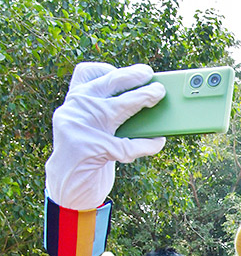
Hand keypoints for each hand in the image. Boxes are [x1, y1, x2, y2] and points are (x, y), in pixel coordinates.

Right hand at [46, 63, 165, 209]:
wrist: (67, 186)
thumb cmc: (89, 154)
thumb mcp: (95, 128)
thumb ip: (109, 113)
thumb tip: (147, 100)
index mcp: (75, 101)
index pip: (87, 73)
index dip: (111, 69)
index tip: (134, 72)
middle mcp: (76, 109)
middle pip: (108, 84)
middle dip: (134, 78)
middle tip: (156, 82)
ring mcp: (80, 127)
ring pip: (117, 108)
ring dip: (142, 98)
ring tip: (158, 96)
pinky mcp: (90, 148)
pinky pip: (127, 145)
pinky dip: (147, 144)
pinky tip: (159, 142)